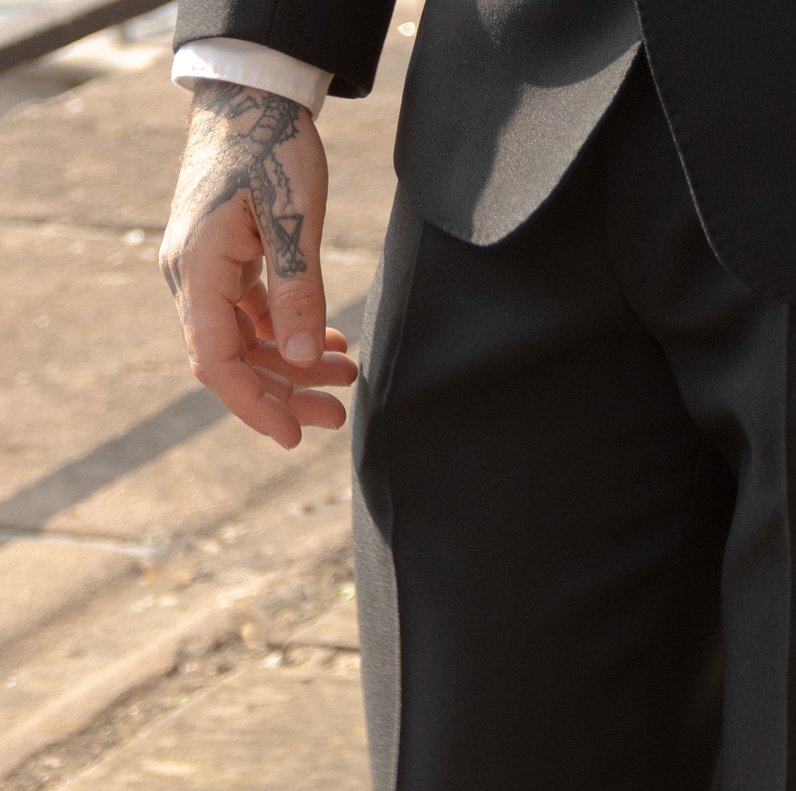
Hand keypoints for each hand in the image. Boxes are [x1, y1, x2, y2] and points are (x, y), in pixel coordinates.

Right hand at [161, 88, 354, 447]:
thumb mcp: (293, 219)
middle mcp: (191, 275)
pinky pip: (251, 315)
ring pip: (245, 341)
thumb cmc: (271, 146)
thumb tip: (299, 361)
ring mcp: (206, 268)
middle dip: (285, 392)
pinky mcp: (225, 260)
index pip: (216, 362)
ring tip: (348, 374)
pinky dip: (289, 334)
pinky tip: (331, 341)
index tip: (293, 437)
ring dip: (293, 365)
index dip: (254, 406)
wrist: (252, 93)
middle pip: (232, 360)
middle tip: (339, 413)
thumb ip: (297, 293)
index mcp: (199, 269)